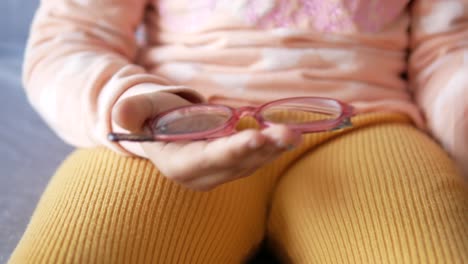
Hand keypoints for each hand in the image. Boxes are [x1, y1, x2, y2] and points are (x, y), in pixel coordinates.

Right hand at [112, 91, 301, 190]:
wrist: (165, 129)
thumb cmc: (153, 116)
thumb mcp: (140, 110)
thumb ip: (132, 111)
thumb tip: (122, 114)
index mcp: (179, 164)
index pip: (206, 161)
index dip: (230, 151)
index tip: (254, 138)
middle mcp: (204, 175)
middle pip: (236, 164)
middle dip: (263, 150)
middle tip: (290, 134)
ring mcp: (221, 172)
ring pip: (251, 163)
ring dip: (275, 149)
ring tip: (295, 133)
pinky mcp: (235, 164)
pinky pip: (257, 157)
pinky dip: (274, 147)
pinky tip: (290, 134)